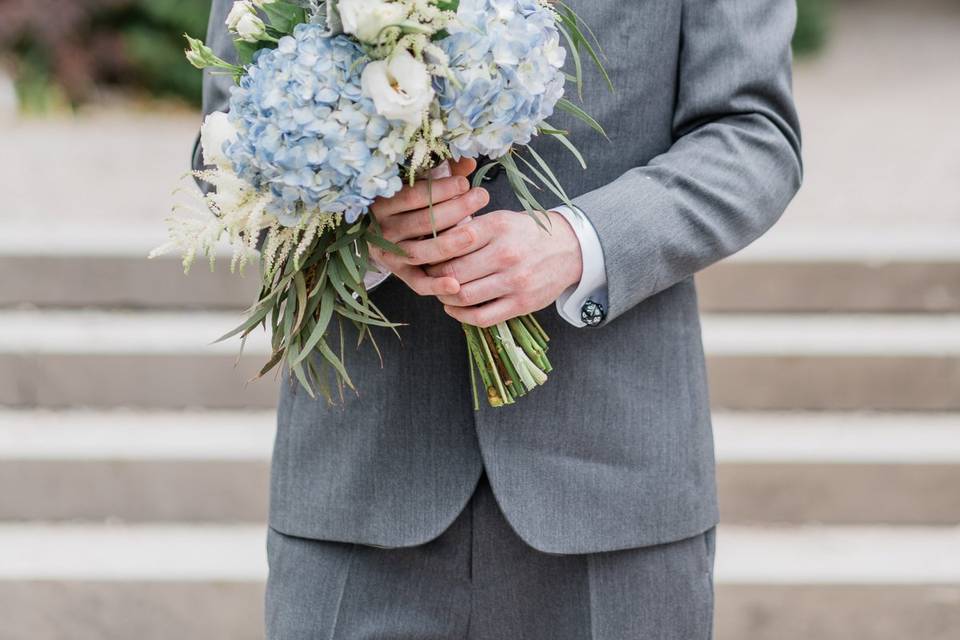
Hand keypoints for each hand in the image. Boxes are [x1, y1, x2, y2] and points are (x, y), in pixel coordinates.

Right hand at [369, 157, 489, 297]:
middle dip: (455, 209)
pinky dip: (436, 286)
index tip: (465, 183)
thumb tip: (470, 161)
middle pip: (421, 223)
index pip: (411, 196)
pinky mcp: (401, 275)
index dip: (439, 189)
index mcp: (381, 203)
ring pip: (421, 252)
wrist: (389, 233)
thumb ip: (444, 170)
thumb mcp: (422, 182)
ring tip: (475, 234)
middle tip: (481, 197)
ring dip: (450, 244)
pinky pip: (418, 283)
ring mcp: (390, 255)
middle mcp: (382, 230)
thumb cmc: (413, 202)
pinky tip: (456, 284)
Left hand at [423, 210, 583, 327]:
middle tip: (427, 275)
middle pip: (451, 272)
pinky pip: (481, 317)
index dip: (431, 253)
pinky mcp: (521, 304)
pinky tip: (453, 307)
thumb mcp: (500, 219)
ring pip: (463, 296)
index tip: (425, 255)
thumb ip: (469, 229)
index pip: (450, 243)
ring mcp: (514, 281)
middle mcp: (505, 254)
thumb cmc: (526, 233)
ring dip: (444, 296)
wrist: (569, 248)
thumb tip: (430, 242)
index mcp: (497, 227)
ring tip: (441, 290)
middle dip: (433, 276)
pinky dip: (460, 315)